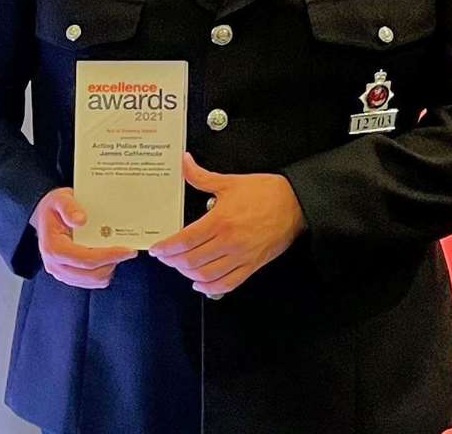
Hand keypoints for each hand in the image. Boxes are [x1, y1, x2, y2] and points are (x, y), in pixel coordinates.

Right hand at [31, 186, 137, 288]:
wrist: (46, 217)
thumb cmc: (54, 209)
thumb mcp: (60, 199)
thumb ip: (69, 207)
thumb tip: (81, 219)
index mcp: (53, 248)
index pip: (85, 259)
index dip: (109, 256)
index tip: (126, 249)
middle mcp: (55, 264)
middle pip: (92, 273)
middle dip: (113, 262)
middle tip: (128, 250)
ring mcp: (62, 273)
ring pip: (94, 280)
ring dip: (109, 267)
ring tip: (116, 252)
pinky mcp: (69, 277)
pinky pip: (92, 281)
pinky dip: (103, 271)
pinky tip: (107, 257)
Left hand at [149, 153, 306, 297]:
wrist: (295, 204)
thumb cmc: (264, 192)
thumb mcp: (228, 181)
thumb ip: (201, 176)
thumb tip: (184, 162)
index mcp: (220, 221)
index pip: (185, 240)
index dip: (167, 248)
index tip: (156, 249)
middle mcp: (229, 242)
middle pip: (192, 260)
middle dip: (172, 261)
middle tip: (164, 257)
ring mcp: (241, 256)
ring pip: (207, 275)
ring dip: (188, 274)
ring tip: (179, 266)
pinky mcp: (253, 265)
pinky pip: (228, 284)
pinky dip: (211, 287)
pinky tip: (200, 283)